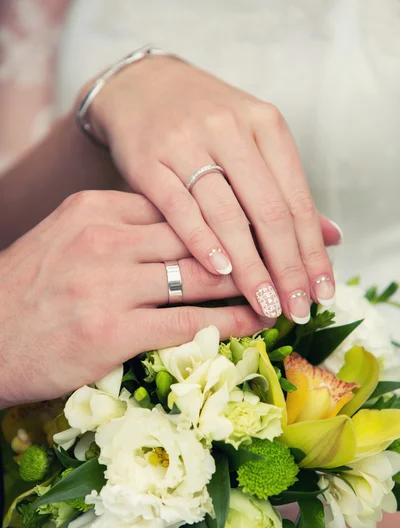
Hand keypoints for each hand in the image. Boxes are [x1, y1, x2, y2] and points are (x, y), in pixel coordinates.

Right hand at [0, 190, 266, 407]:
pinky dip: (229, 322)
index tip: (264, 219)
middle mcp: (104, 239)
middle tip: (293, 251)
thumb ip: (120, 228)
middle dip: (253, 244)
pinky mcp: (112, 331)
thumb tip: (177, 226)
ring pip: (199, 277)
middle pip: (197, 236)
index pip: (178, 205)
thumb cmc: (30, 289)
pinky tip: (256, 322)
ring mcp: (108, 285)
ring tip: (282, 289)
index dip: (227, 214)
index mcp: (95, 209)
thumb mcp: (68, 237)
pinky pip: (187, 322)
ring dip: (250, 284)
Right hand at [83, 56, 340, 324]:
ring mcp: (187, 143)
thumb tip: (331, 238)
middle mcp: (229, 129)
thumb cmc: (204, 124)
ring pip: (228, 214)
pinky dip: (202, 241)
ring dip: (250, 266)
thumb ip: (286, 190)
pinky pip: (180, 207)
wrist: (141, 87)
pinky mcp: (149, 161)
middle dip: (287, 267)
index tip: (321, 291)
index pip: (297, 199)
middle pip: (268, 211)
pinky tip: (221, 271)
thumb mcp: (252, 142)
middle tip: (296, 308)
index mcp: (264, 124)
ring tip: (265, 302)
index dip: (312, 251)